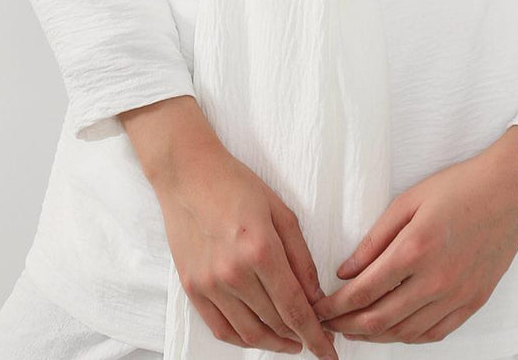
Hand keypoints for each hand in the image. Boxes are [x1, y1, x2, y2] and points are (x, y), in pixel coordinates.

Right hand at [154, 138, 338, 359]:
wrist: (188, 175)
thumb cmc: (237, 186)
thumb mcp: (280, 211)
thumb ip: (301, 257)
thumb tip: (316, 297)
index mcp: (261, 250)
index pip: (295, 308)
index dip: (315, 335)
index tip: (329, 351)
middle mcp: (234, 273)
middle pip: (275, 323)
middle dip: (300, 336)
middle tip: (316, 337)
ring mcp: (210, 284)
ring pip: (250, 333)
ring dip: (274, 343)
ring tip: (291, 342)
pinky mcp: (192, 289)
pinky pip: (222, 330)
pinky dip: (243, 339)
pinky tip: (260, 335)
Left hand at [311, 131, 517, 345]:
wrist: (510, 191)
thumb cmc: (459, 187)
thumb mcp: (408, 201)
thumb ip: (374, 239)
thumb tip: (346, 271)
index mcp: (415, 249)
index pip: (363, 291)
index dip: (335, 305)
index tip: (318, 308)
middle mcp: (436, 280)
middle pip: (380, 320)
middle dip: (347, 325)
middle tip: (328, 324)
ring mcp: (457, 296)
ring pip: (405, 333)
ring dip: (375, 336)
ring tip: (355, 329)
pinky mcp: (473, 302)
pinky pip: (434, 333)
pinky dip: (408, 337)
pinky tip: (394, 331)